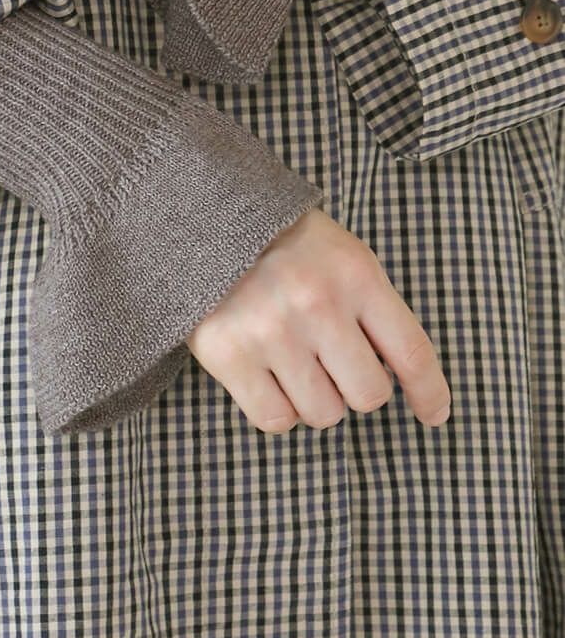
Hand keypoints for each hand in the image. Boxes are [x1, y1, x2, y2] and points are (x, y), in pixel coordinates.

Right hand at [186, 206, 451, 431]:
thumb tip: (404, 381)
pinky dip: (278, 408)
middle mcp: (316, 303)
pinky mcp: (228, 354)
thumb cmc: (284, 243)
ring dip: (315, 399)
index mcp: (355, 274)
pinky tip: (268, 376)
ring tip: (294, 361)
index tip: (434, 414)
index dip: (429, 393)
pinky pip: (275, 420)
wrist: (204, 217)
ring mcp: (270, 331)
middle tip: (334, 363)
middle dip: (357, 387)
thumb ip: (374, 309)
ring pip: (323, 414)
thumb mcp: (342, 256)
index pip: (411, 352)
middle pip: (368, 394)